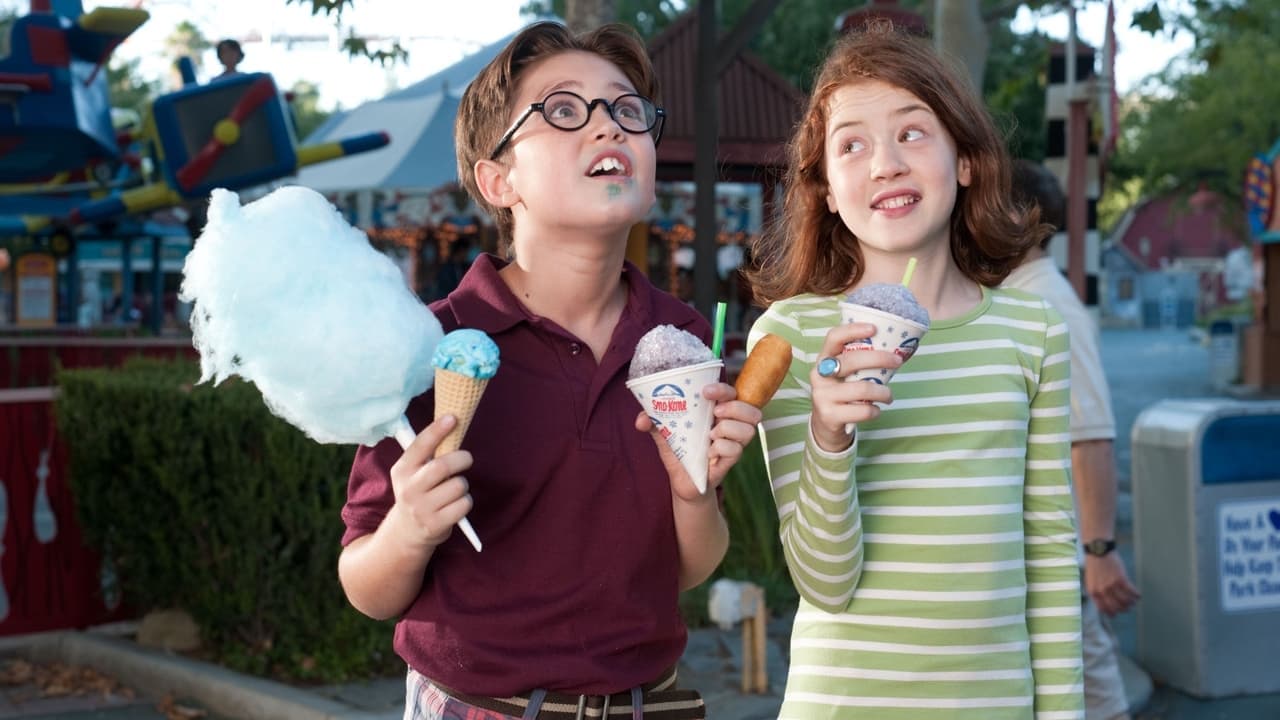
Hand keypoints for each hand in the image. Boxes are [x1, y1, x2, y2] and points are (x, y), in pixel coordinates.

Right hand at [388, 414, 474, 548]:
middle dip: (461, 459)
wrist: (406, 532)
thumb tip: (450, 423)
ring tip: (455, 489)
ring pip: (458, 485)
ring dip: (463, 484)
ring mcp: (421, 508)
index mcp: (402, 470)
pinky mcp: (435, 525)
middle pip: (442, 466)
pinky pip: (464, 504)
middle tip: (466, 459)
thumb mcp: (411, 473)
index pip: (420, 445)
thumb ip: (426, 455)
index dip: (437, 430)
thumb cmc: (417, 493)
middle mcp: (409, 489)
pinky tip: (456, 505)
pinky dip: (466, 502)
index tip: (453, 418)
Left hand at [636, 382, 760, 501]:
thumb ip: (652, 420)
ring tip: (710, 435)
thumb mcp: (664, 432)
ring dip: (729, 429)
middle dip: (734, 408)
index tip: (706, 392)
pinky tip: (708, 453)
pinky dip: (721, 449)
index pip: (733, 393)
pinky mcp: (730, 462)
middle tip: (714, 413)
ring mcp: (733, 444)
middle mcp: (731, 426)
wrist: (681, 482)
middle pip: (752, 410)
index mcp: (718, 412)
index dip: (724, 389)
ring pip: (749, 430)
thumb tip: (640, 419)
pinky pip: (736, 451)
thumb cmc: (679, 451)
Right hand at [809, 322, 901, 451]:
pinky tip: (875, 410)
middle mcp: (819, 375)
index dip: (852, 330)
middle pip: (851, 361)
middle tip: (897, 362)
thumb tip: (898, 351)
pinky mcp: (829, 415)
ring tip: (888, 396)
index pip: (833, 337)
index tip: (874, 328)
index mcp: (824, 358)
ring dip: (883, 392)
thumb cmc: (844, 393)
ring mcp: (822, 395)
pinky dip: (875, 411)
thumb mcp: (846, 375)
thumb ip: (861, 362)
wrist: (826, 424)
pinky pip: (862, 410)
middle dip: (879, 359)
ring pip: (862, 388)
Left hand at [1084, 552, 1140, 615]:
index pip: (1103, 609)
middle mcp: (1102, 591)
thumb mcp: (1090, 581)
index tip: (1116, 614)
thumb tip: (1104, 604)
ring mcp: (1112, 586)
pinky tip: (1138, 595)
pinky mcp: (1121, 579)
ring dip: (1131, 603)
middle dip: (1124, 609)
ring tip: (1133, 601)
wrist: (1098, 551)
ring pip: (1126, 601)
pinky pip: (1132, 592)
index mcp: (1093, 592)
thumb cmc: (1094, 566)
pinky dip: (1136, 595)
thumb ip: (1096, 592)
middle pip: (1116, 607)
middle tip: (1128, 608)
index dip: (1111, 613)